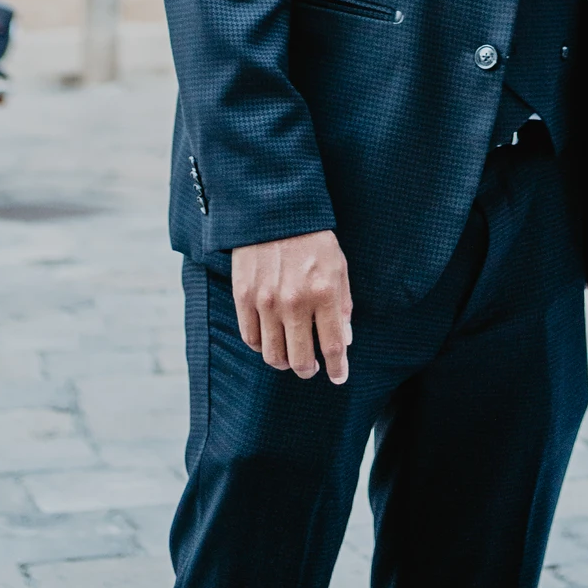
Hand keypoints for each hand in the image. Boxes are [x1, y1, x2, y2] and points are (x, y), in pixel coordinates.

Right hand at [231, 231, 351, 380]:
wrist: (274, 209)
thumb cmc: (313, 238)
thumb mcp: (339, 266)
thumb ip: (343, 305)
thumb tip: (344, 341)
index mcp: (324, 293)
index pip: (333, 346)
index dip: (338, 368)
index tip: (339, 377)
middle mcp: (295, 302)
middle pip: (300, 359)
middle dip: (308, 370)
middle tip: (312, 368)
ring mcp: (266, 301)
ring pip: (273, 355)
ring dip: (284, 362)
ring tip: (290, 356)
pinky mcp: (243, 297)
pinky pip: (251, 338)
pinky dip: (262, 346)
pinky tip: (270, 340)